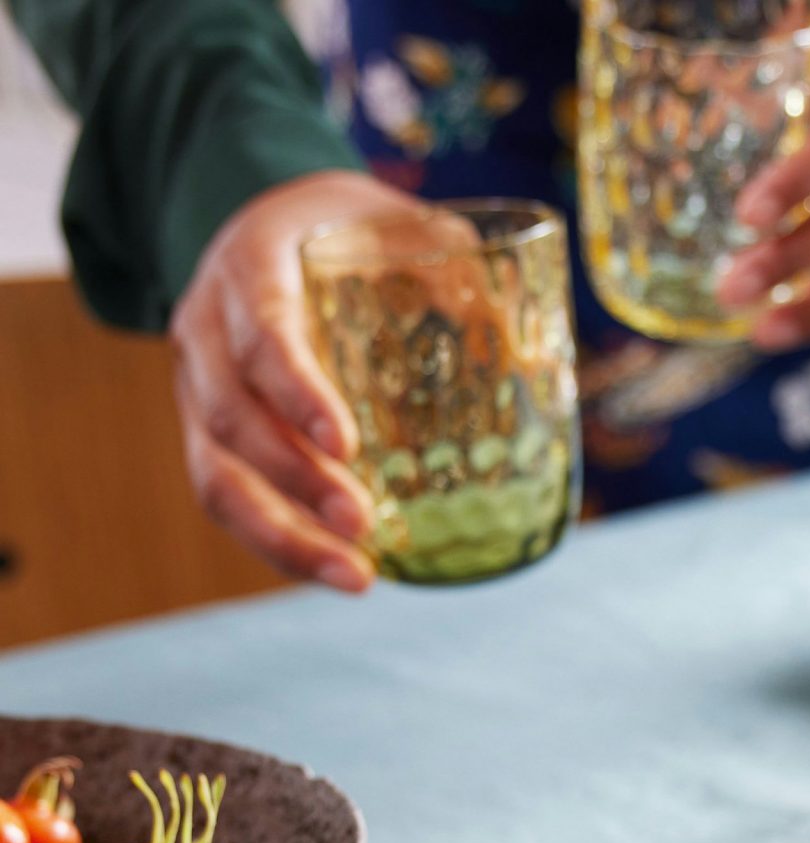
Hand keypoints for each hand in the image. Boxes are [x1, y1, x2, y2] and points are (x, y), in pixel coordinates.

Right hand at [169, 171, 425, 590]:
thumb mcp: (401, 221)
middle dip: (296, 480)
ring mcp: (199, 385)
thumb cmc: (354, 230)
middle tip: (363, 525)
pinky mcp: (209, 434)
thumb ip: (458, 265)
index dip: (297, 392)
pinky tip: (339, 573)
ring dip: (283, 535)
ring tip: (357, 578)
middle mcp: (206, 327)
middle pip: (230, 415)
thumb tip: (535, 345)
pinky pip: (228, 497)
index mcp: (251, 264)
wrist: (280, 224)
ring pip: (215, 473)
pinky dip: (280, 544)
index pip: (262, 333)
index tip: (346, 446)